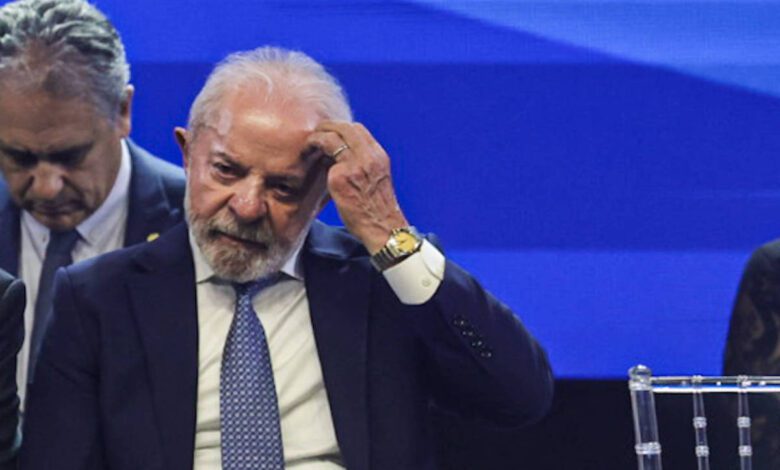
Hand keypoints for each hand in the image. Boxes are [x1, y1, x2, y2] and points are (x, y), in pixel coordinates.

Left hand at [307, 121, 407, 252]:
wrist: (382, 227)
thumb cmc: (377, 208)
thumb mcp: (377, 177)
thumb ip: (364, 162)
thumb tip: (341, 153)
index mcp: (379, 156)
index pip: (358, 129)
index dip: (341, 127)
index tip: (331, 131)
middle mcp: (368, 157)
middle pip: (344, 128)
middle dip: (327, 127)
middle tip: (315, 132)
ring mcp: (354, 166)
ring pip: (332, 139)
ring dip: (317, 138)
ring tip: (310, 143)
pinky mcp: (340, 178)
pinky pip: (325, 162)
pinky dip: (317, 160)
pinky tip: (311, 163)